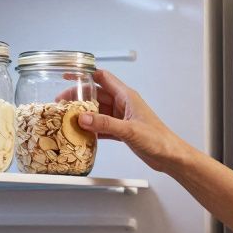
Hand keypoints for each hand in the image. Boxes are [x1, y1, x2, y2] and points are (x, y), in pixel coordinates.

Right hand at [76, 69, 194, 173]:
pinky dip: (92, 128)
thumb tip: (83, 118)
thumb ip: (105, 123)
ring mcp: (122, 117)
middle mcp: (123, 104)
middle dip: (79, 98)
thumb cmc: (159, 139)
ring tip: (68, 118)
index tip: (69, 76)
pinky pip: (102, 125)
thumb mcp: (129, 130)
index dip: (85, 75)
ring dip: (84, 114)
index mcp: (127, 96)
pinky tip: (82, 133)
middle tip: (63, 104)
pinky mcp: (122, 130)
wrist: (169, 156)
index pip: (103, 78)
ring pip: (98, 111)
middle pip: (96, 95)